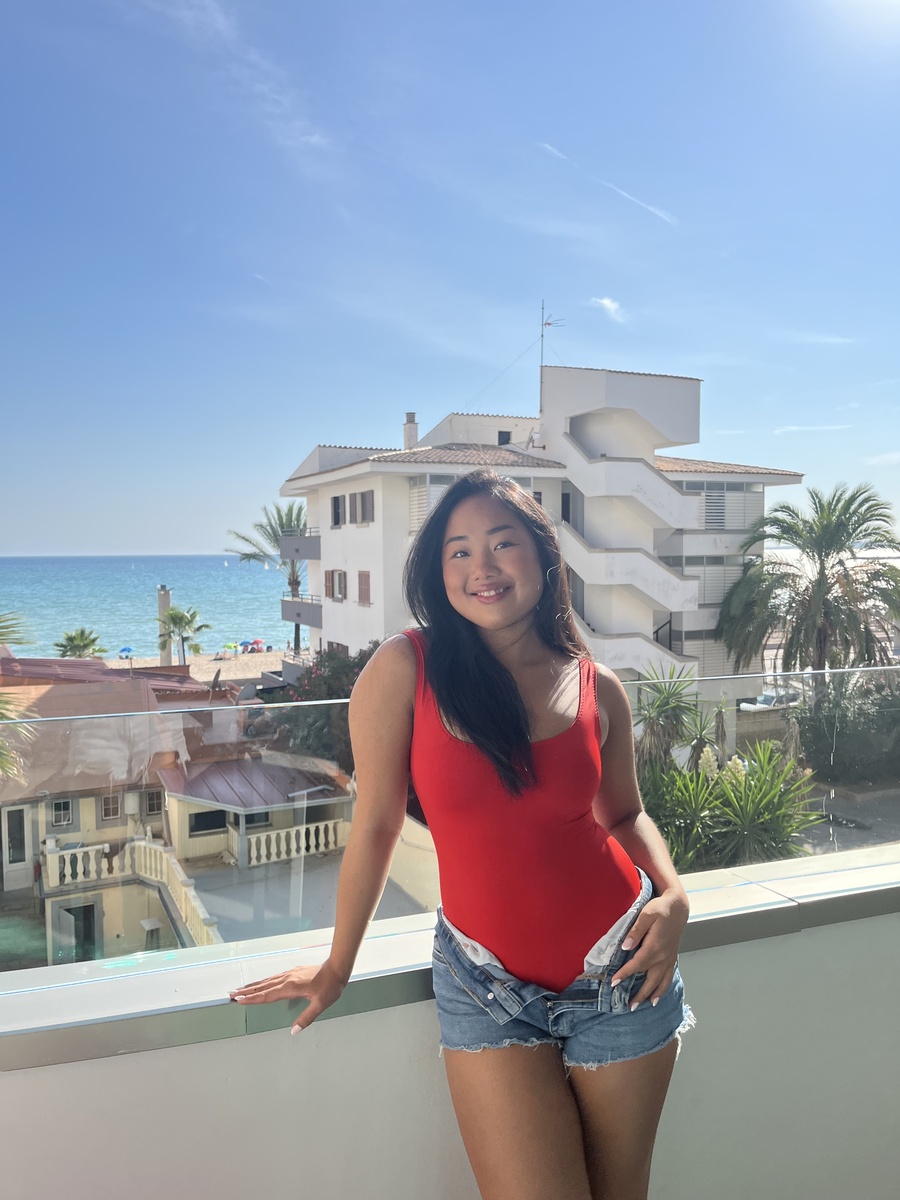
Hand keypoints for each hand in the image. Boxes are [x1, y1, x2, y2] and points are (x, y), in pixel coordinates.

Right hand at [229, 960, 346, 1033]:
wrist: (337, 968)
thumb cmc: (330, 987)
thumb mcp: (321, 1005)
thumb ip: (307, 1018)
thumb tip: (293, 1031)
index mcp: (291, 987)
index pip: (267, 995)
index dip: (252, 998)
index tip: (238, 1000)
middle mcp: (287, 979)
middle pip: (263, 987)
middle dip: (246, 991)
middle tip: (230, 994)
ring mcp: (289, 974)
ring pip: (267, 981)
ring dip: (252, 986)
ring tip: (240, 989)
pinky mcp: (293, 972)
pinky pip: (273, 978)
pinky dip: (263, 982)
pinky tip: (260, 984)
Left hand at [610, 887, 688, 1010]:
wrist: (678, 908)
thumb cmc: (660, 909)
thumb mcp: (646, 914)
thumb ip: (635, 931)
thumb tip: (626, 947)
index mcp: (654, 946)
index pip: (637, 965)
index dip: (625, 974)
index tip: (613, 983)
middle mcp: (663, 956)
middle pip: (649, 979)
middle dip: (639, 994)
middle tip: (628, 1006)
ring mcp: (668, 958)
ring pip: (660, 982)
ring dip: (651, 995)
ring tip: (641, 1006)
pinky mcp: (671, 958)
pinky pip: (667, 978)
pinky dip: (662, 989)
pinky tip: (656, 997)